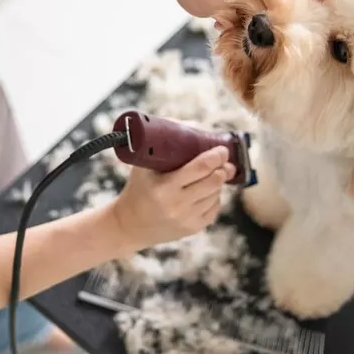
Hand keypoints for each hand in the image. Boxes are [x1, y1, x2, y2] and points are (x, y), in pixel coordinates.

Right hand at [111, 147, 235, 249]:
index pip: (199, 168)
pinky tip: (207, 190)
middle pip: (213, 181)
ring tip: (213, 173)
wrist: (129, 225)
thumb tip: (192, 124)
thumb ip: (164, 143)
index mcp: (164, 187)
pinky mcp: (193, 229)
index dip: (216, 156)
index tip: (222, 149)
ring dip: (218, 181)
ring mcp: (187, 219)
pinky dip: (214, 196)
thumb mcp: (144, 165)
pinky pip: (214, 208)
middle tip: (224, 159)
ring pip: (216, 194)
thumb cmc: (138, 188)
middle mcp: (177, 205)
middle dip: (223, 167)